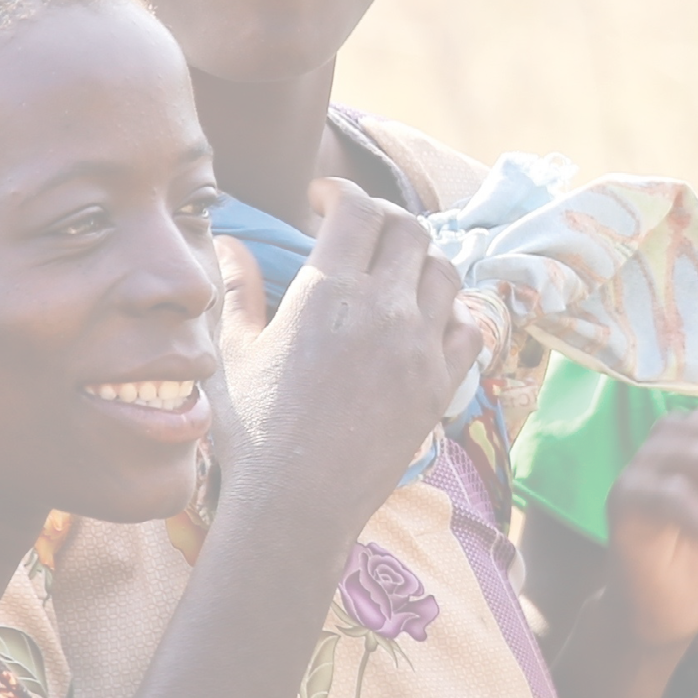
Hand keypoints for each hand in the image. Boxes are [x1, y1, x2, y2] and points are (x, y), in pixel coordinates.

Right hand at [211, 179, 480, 535]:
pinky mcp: (441, 383)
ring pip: (444, 272)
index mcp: (327, 292)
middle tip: (361, 231)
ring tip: (396, 271)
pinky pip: (468, 327)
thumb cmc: (254, 431)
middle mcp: (384, 309)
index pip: (358, 209)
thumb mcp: (231, 354)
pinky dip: (453, 311)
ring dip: (422, 260)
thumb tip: (230, 241)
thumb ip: (237, 290)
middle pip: (409, 230)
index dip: (342, 192)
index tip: (323, 200)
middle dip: (385, 219)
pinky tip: (428, 318)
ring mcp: (420, 346)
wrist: (298, 504)